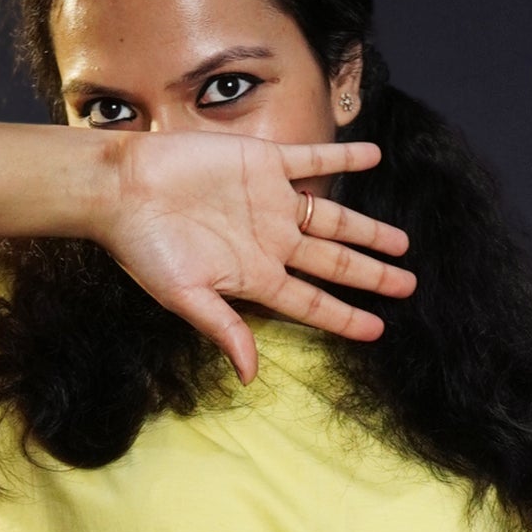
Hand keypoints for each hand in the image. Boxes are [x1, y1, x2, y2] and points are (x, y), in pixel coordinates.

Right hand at [91, 132, 413, 380]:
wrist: (123, 188)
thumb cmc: (145, 247)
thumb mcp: (185, 298)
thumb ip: (223, 330)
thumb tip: (250, 376)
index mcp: (255, 277)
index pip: (313, 303)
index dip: (346, 317)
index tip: (379, 329)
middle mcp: (270, 242)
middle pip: (333, 262)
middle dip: (371, 275)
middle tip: (408, 285)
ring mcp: (270, 202)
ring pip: (332, 218)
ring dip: (368, 228)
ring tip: (401, 241)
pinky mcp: (262, 163)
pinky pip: (312, 159)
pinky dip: (343, 157)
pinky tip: (373, 156)